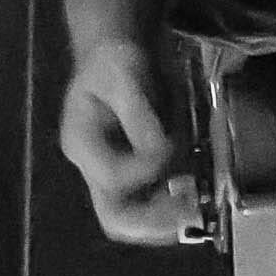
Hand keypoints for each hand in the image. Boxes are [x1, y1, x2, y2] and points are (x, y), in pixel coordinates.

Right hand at [59, 40, 199, 245]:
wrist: (114, 55)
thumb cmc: (114, 60)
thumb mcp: (124, 73)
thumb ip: (138, 114)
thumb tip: (160, 152)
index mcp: (80, 142)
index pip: (112, 177)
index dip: (145, 169)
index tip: (171, 146)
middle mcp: (91, 167)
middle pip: (113, 216)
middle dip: (153, 220)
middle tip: (189, 210)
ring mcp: (109, 176)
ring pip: (131, 220)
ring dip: (164, 219)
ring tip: (194, 204)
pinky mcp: (129, 177)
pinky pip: (146, 207)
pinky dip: (169, 208)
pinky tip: (190, 193)